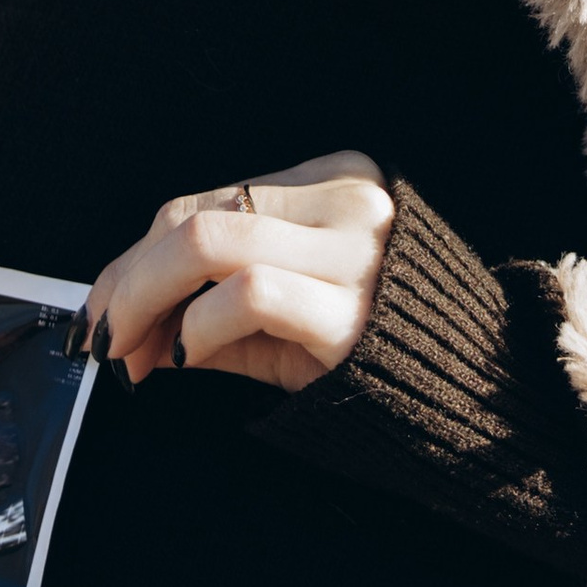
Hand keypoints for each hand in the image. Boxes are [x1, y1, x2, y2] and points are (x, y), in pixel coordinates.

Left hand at [81, 153, 395, 394]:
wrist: (486, 400)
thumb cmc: (381, 356)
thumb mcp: (296, 313)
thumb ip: (215, 306)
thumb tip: (126, 326)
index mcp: (333, 185)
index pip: (203, 202)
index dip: (134, 259)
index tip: (102, 311)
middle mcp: (346, 205)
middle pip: (194, 218)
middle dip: (126, 282)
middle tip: (100, 338)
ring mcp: (356, 254)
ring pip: (209, 242)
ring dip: (144, 301)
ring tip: (130, 354)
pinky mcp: (355, 312)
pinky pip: (249, 293)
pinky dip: (196, 325)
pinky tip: (185, 357)